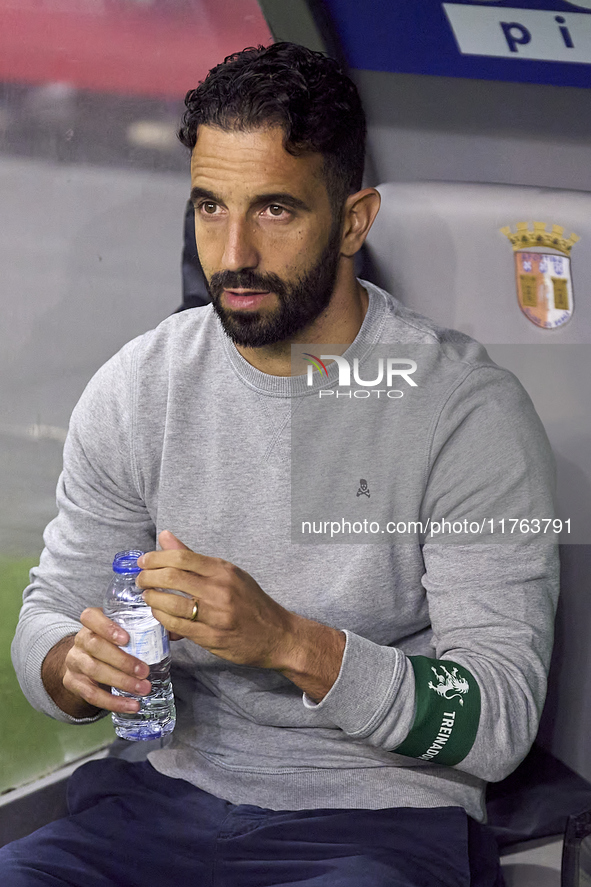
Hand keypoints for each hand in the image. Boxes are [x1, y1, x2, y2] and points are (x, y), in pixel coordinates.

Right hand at [49, 608, 151, 716]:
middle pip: (95, 646)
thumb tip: (175, 632)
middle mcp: (80, 640)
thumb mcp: (122, 631)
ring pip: (94, 671)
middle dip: (122, 660)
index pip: (90, 617)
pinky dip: (113, 702)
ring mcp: (74, 661)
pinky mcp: (73, 683)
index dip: (106, 627)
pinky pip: (91, 694)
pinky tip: (131, 706)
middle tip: (144, 671)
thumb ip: (145, 627)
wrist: (84, 661)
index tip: (126, 639)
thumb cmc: (111, 643)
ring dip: (121, 681)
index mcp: (92, 623)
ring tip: (143, 689)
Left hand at [137, 531, 295, 669]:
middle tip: (140, 580)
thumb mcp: (228, 573)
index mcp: (223, 570)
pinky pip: (176, 626)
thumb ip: (193, 557)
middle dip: (147, 577)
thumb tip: (165, 536)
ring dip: (152, 599)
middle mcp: (219, 589)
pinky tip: (159, 614)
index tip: (143, 561)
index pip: (181, 557)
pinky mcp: (211, 636)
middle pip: (171, 577)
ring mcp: (215, 614)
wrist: (276, 634)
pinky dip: (162, 618)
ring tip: (148, 596)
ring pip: (170, 603)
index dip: (155, 558)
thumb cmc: (251, 602)